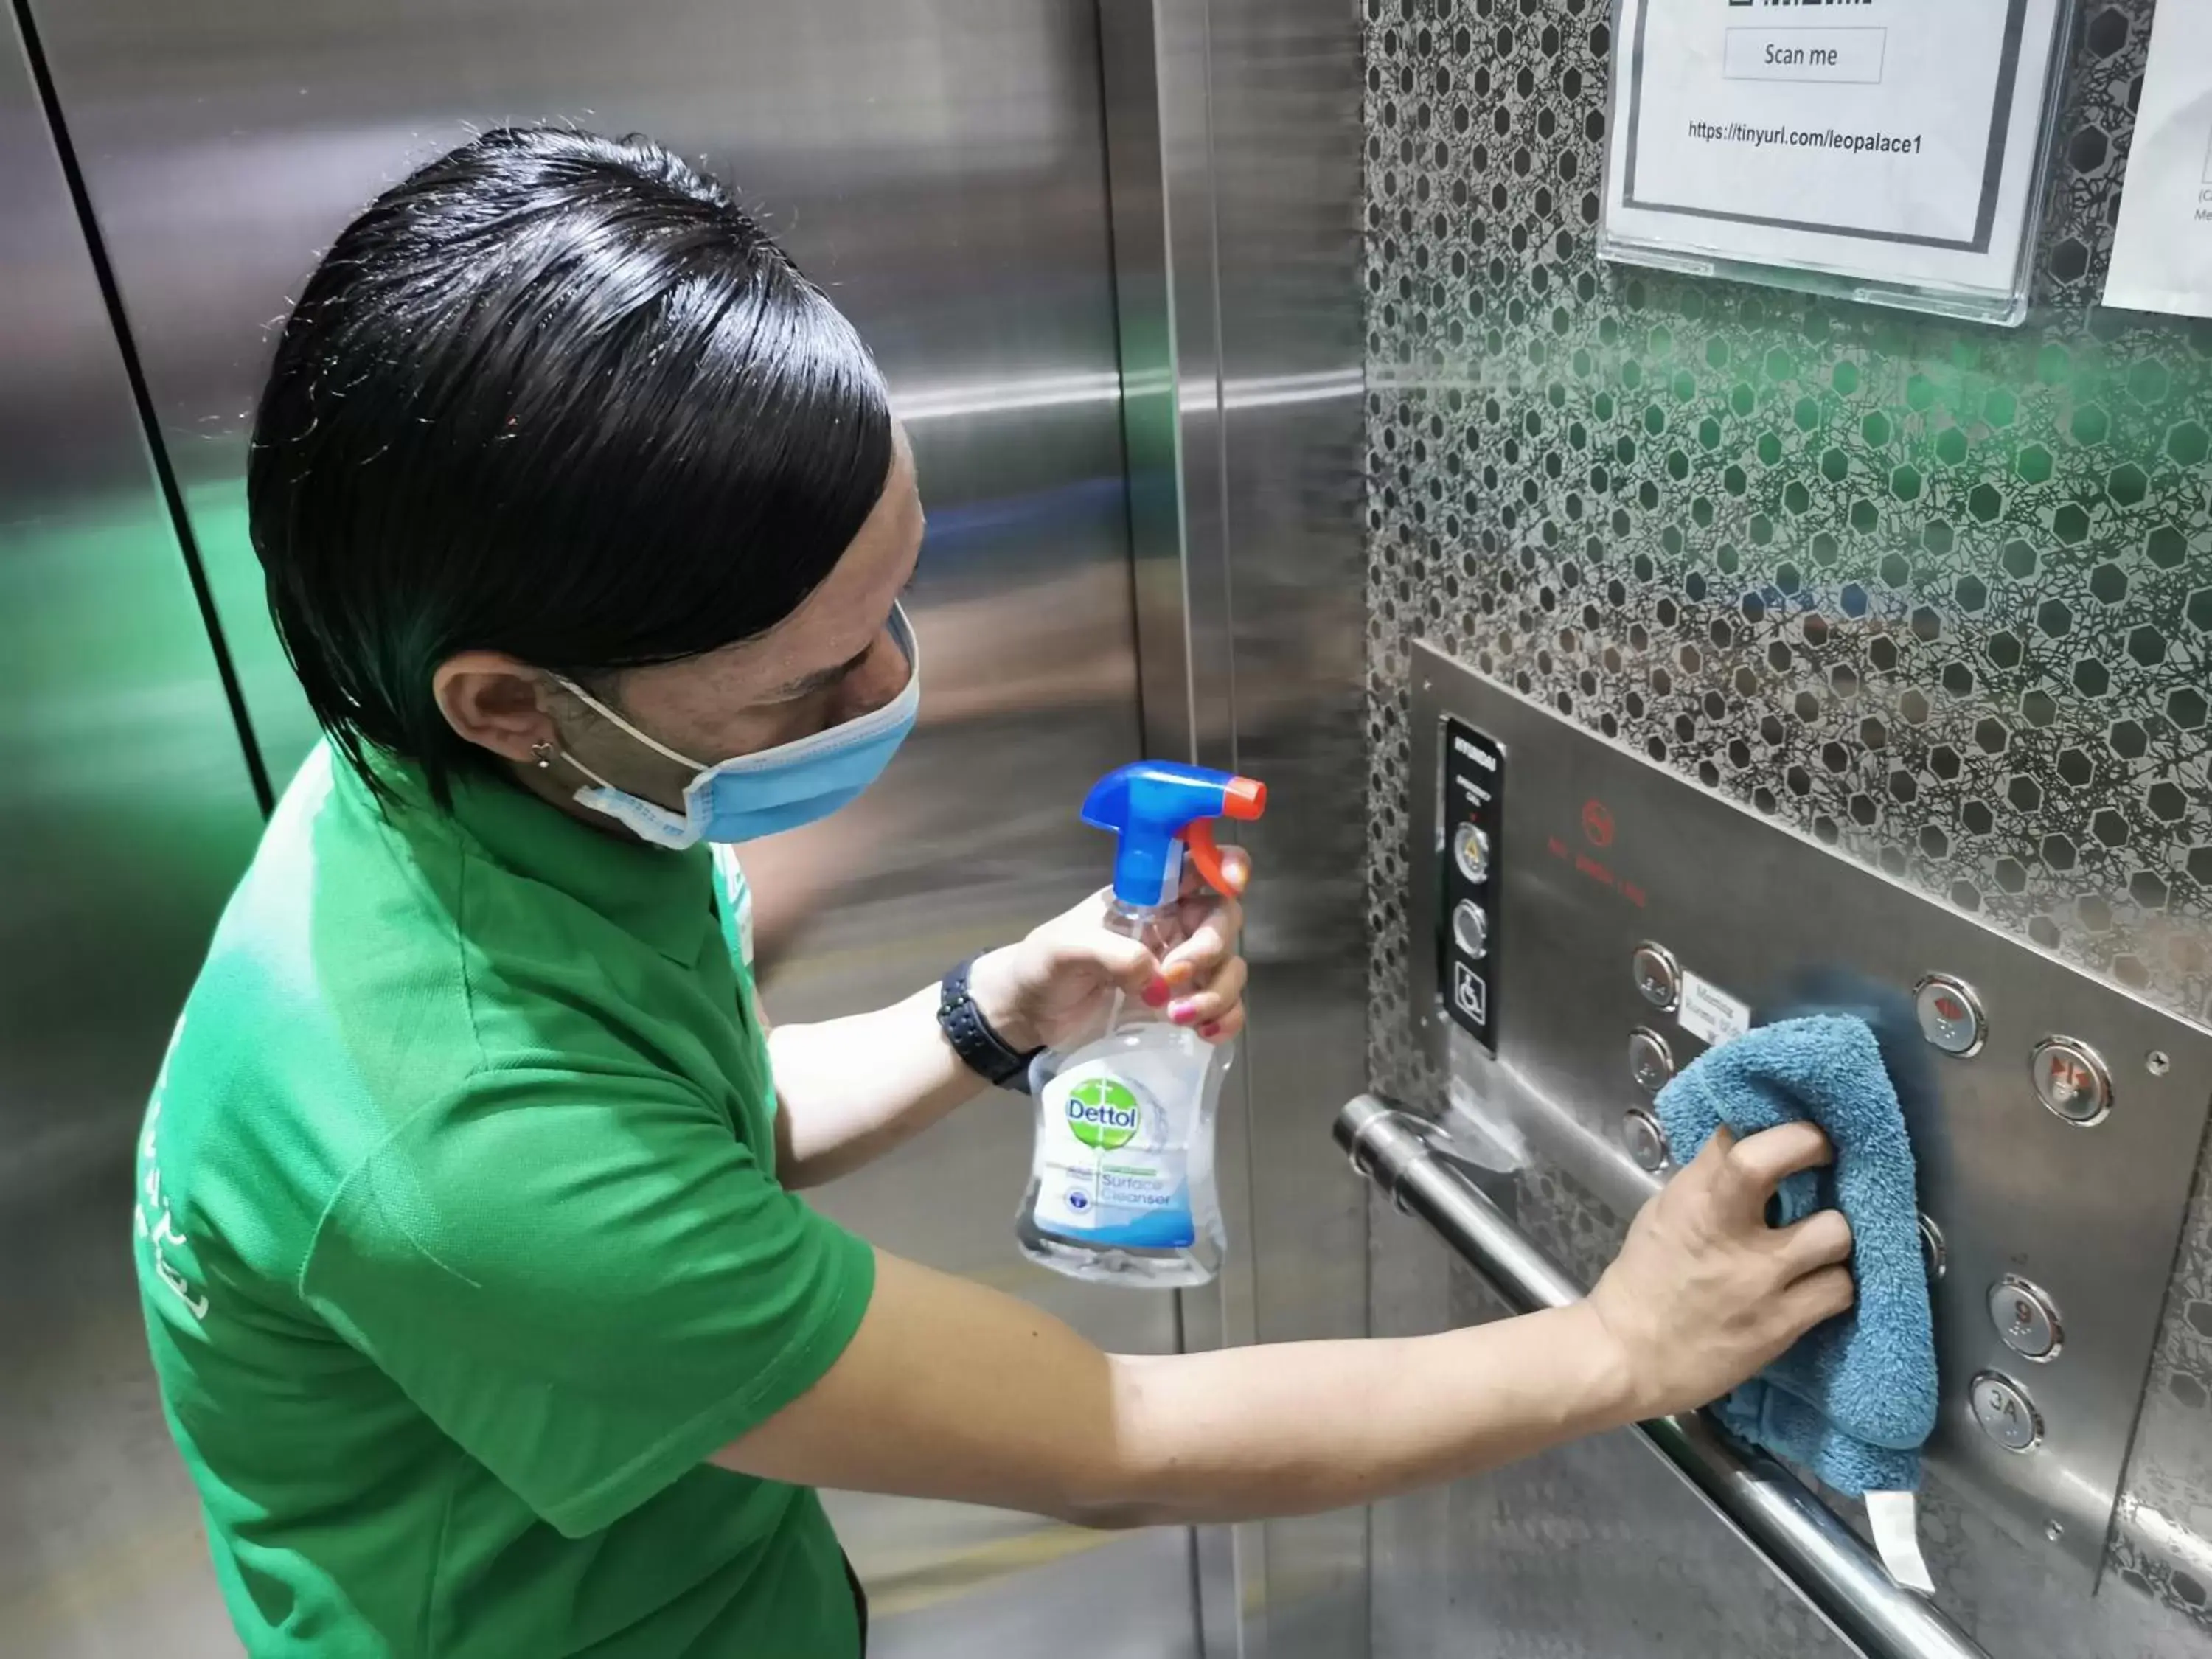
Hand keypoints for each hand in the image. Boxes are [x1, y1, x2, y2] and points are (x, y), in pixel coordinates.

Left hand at [967, 849, 1251, 1054]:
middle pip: (1225, 920)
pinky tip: (1205, 1033)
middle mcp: (1173, 927)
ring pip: (1230, 968)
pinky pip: (1225, 1008)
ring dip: (1216, 993)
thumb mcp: (1064, 948)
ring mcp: (1181, 969)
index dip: (1227, 864)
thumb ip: (1110, 952)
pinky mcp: (1182, 1006)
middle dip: (1211, 948)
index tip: (1232, 883)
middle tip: (1172, 975)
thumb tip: (1154, 974)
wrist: (1028, 1015)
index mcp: (1149, 897)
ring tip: (1177, 1016)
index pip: (1199, 865)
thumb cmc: (1042, 966)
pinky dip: (1225, 1019)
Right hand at [1585, 1122, 1854, 1421]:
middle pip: (1782, 1161)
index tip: (1799, 1133)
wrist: (1627, 1358)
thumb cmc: (1645, 1280)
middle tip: (1826, 1166)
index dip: (1780, 1128)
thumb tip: (1750, 1147)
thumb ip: (1707, 1183)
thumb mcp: (1664, 1215)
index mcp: (1693, 1201)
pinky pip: (1839, 1290)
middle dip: (1815, 1152)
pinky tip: (1818, 1285)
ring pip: (1835, 1233)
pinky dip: (1833, 1283)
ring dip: (1834, 1235)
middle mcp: (1728, 1231)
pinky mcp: (1781, 1325)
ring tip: (1820, 1244)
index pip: (1740, 1138)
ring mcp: (1760, 1280)